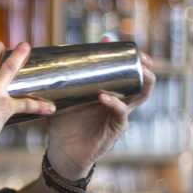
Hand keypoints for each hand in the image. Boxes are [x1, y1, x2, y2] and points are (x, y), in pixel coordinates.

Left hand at [44, 51, 155, 178]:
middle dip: (143, 66)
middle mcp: (117, 101)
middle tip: (141, 55)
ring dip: (142, 82)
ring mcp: (118, 115)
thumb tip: (49, 58)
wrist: (62, 151)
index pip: (121, 70)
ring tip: (140, 70)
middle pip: (140, 80)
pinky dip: (114, 103)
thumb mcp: (61, 98)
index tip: (113, 40)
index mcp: (107, 91)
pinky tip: (104, 96)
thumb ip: (60, 81)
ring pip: (141, 96)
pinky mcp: (115, 129)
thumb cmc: (63, 124)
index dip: (123, 56)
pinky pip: (120, 114)